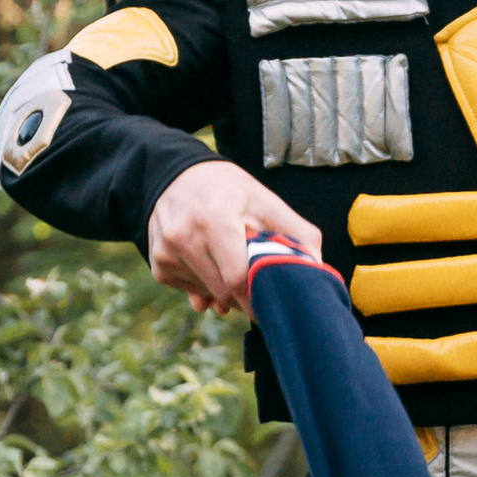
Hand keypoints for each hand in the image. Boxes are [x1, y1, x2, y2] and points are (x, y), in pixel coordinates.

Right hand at [146, 159, 323, 314]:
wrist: (175, 175)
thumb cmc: (227, 189)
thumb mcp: (265, 200)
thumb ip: (297, 233)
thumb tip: (318, 270)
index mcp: (214, 220)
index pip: (237, 278)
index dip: (258, 297)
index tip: (273, 302)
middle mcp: (183, 237)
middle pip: (223, 292)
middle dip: (246, 298)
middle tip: (260, 288)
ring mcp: (166, 252)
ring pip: (208, 294)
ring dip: (226, 292)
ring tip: (234, 268)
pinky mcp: (158, 264)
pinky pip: (190, 290)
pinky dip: (207, 286)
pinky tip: (213, 267)